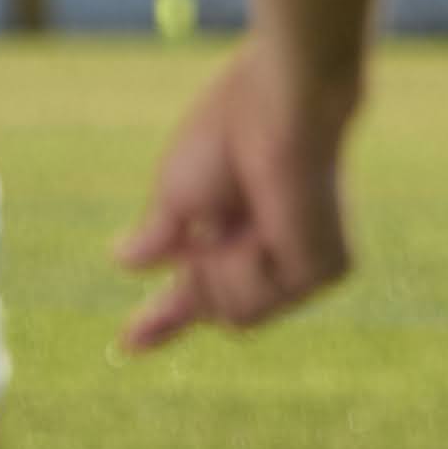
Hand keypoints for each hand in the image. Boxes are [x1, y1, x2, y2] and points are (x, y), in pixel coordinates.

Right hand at [117, 46, 356, 350]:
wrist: (276, 105)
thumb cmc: (226, 134)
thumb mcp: (175, 197)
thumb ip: (156, 241)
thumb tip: (122, 261)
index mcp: (229, 237)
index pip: (196, 291)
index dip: (162, 319)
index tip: (128, 343)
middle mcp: (269, 255)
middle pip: (218, 314)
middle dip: (196, 285)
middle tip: (205, 234)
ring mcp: (301, 265)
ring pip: (238, 318)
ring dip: (221, 271)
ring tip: (242, 222)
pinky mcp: (325, 266)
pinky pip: (261, 303)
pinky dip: (247, 268)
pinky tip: (264, 229)